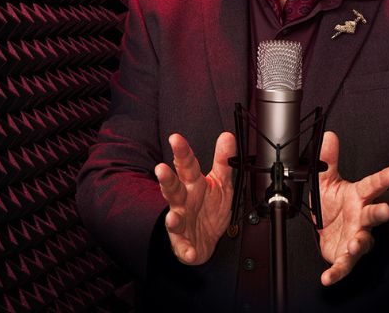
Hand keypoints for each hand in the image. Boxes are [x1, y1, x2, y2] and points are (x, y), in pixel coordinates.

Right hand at [154, 132, 235, 264]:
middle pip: (173, 189)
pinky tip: (189, 252)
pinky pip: (183, 248)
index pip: (186, 165)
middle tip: (161, 169)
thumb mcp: (221, 183)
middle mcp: (183, 202)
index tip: (176, 138)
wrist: (207, 240)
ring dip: (172, 218)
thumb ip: (223, 160)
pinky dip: (186, 251)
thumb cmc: (209, 209)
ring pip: (174, 218)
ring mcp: (181, 223)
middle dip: (167, 180)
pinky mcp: (184, 244)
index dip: (182, 151)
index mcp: (193, 185)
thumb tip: (227, 136)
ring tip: (173, 216)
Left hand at [316, 131, 388, 285]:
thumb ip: (327, 161)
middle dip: (381, 212)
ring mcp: (356, 237)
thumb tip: (329, 136)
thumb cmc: (333, 205)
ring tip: (355, 244)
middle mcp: (361, 218)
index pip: (373, 185)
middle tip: (386, 209)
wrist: (327, 231)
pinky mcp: (345, 256)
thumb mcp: (326, 181)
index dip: (385, 178)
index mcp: (359, 197)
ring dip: (360, 243)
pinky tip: (327, 278)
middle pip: (374, 214)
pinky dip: (336, 272)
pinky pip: (342, 266)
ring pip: (363, 241)